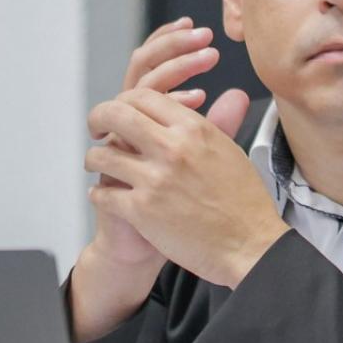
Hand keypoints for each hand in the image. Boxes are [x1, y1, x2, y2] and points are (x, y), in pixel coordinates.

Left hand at [85, 88, 288, 287]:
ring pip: (101, 155)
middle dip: (98, 119)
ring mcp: (154, 180)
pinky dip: (98, 193)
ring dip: (93, 158)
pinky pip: (103, 193)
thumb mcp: (233, 151)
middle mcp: (172, 148)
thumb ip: (220, 121)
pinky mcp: (142, 211)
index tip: (120, 111)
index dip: (124, 101)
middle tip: (96, 129)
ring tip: (96, 164)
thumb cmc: (244, 203)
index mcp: (194, 129)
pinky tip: (102, 194)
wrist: (249, 246)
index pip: (143, 96)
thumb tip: (232, 95)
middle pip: (115, 115)